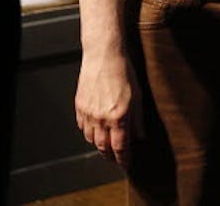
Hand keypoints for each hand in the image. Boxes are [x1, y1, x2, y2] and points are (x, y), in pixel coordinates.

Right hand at [74, 47, 132, 165]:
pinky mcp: (79, 105)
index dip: (123, 159)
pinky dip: (88, 132)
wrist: (103, 55)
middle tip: (115, 159)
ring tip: (105, 144)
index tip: (125, 164)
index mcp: (119, 116)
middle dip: (110, 156)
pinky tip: (94, 129)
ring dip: (99, 144)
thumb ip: (138, 119)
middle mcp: (102, 117)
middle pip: (103, 147)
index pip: (120, 147)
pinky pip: (82, 126)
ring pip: (91, 138)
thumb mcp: (137, 96)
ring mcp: (88, 112)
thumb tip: (140, 136)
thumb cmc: (123, 71)